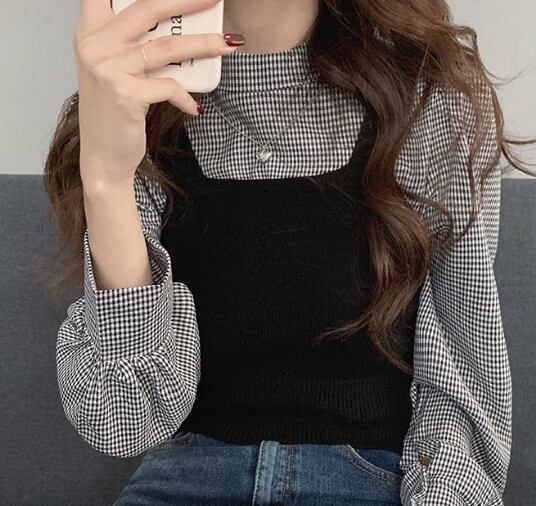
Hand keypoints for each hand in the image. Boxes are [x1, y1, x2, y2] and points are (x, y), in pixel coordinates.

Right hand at [74, 0, 243, 184]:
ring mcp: (108, 69)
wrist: (104, 157)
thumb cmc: (114, 114)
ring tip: (228, 44)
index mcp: (91, 34)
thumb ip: (133, 45)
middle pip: (147, 7)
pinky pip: (170, 86)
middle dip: (187, 1)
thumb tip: (179, 28)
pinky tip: (195, 108)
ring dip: (204, 44)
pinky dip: (186, 97)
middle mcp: (95, 46)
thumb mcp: (114, 71)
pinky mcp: (126, 94)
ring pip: (167, 47)